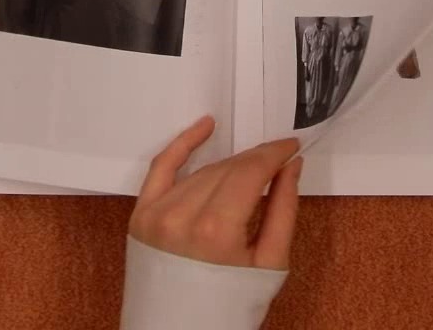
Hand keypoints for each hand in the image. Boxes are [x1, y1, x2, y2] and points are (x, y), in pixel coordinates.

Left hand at [129, 116, 302, 269]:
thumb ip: (283, 211)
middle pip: (228, 169)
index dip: (274, 154)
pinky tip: (205, 127)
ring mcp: (157, 214)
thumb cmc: (228, 306)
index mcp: (216, 230)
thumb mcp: (269, 265)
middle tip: (278, 160)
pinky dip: (182, 144)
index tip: (291, 146)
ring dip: (229, 166)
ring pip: (202, 171)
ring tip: (250, 170)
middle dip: (256, 161)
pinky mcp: (141, 215)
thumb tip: (291, 167)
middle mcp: (182, 216)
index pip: (251, 171)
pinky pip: (161, 167)